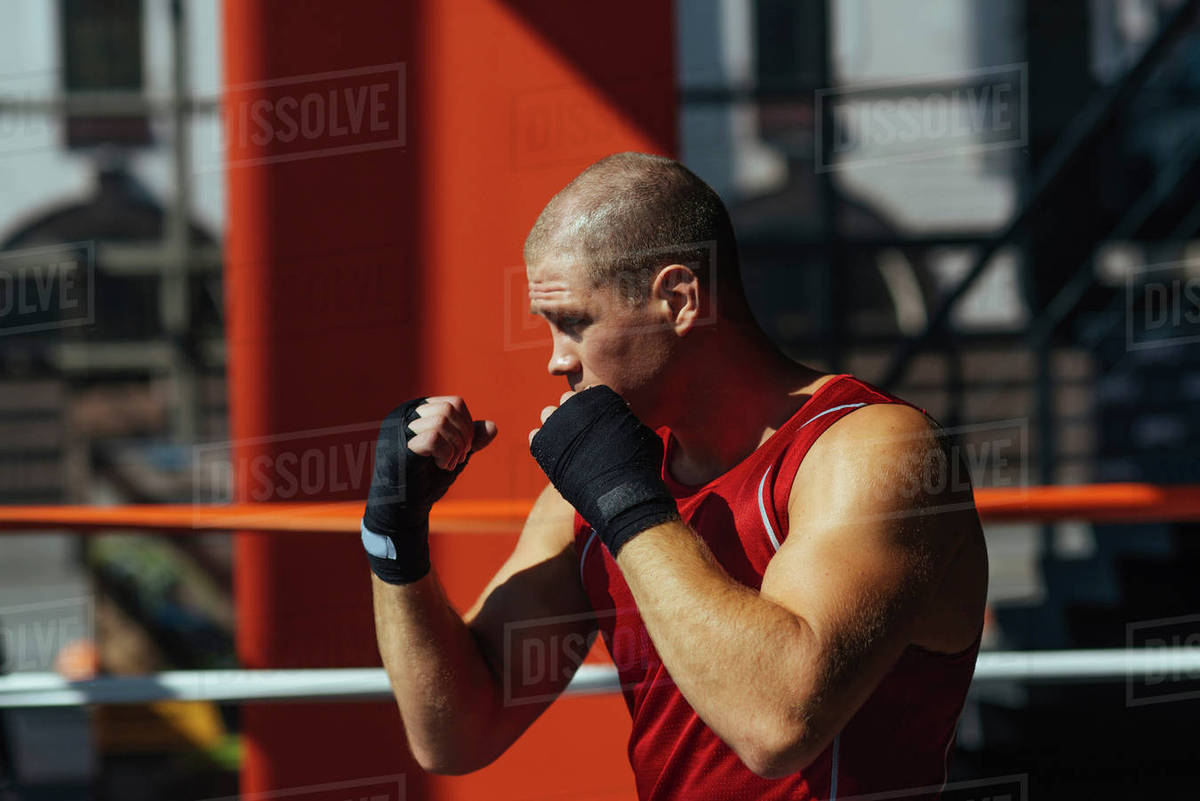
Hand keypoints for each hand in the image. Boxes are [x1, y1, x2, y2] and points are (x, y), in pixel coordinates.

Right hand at [363, 396, 497, 583]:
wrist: (405, 509)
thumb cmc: (426, 480)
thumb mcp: (455, 455)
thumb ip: (471, 440)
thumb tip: (492, 426)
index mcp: (418, 412)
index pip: (454, 403)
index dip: (467, 426)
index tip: (464, 449)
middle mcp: (406, 415)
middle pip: (450, 408)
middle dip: (464, 436)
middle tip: (459, 458)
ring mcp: (400, 430)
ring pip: (442, 419)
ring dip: (455, 446)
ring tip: (449, 464)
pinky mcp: (400, 447)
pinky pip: (434, 436)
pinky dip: (446, 453)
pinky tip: (442, 466)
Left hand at [529, 385, 679, 557]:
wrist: (618, 491)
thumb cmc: (638, 464)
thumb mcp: (643, 435)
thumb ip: (630, 423)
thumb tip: (631, 423)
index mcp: (599, 396)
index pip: (590, 393)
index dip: (594, 409)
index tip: (598, 423)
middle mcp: (574, 404)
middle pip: (567, 400)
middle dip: (573, 414)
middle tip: (582, 435)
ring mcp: (555, 423)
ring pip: (548, 415)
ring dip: (556, 426)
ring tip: (568, 446)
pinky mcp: (542, 443)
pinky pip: (536, 437)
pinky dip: (545, 445)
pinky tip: (557, 457)